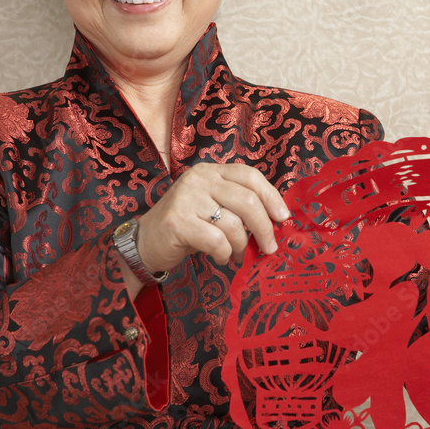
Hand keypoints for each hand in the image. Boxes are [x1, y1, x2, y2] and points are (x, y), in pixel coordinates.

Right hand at [136, 163, 289, 273]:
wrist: (146, 241)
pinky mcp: (178, 222)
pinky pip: (216, 241)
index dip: (271, 196)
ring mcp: (186, 198)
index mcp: (211, 171)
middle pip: (247, 200)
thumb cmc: (188, 225)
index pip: (250, 176)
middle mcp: (198, 179)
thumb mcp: (214, 206)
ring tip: (237, 255)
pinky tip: (220, 257)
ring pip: (233, 224)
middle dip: (264, 228)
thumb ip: (239, 207)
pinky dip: (224, 254)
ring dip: (241, 246)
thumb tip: (277, 221)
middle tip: (270, 247)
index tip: (283, 217)